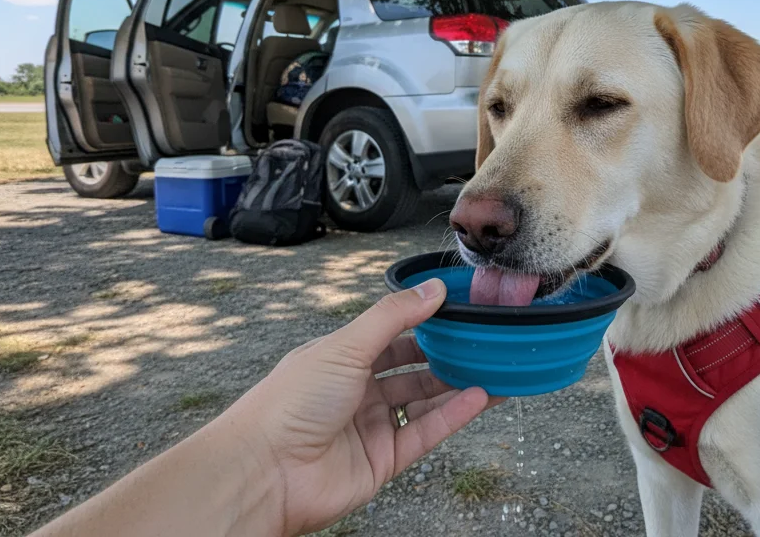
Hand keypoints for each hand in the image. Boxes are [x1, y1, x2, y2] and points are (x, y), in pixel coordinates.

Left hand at [223, 278, 501, 534]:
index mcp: (340, 358)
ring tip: (493, 367)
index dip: (422, 321)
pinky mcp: (384, 460)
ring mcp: (371, 426)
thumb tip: (432, 288)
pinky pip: (426, 433)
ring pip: (424, 402)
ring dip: (456, 385)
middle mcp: (356, 390)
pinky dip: (454, 415)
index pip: (390, 334)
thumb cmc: (290, 403)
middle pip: (410, 369)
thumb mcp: (345, 345)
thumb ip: (393, 317)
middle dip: (444, 355)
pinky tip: (480, 396)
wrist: (266, 471)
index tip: (458, 308)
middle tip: (481, 339)